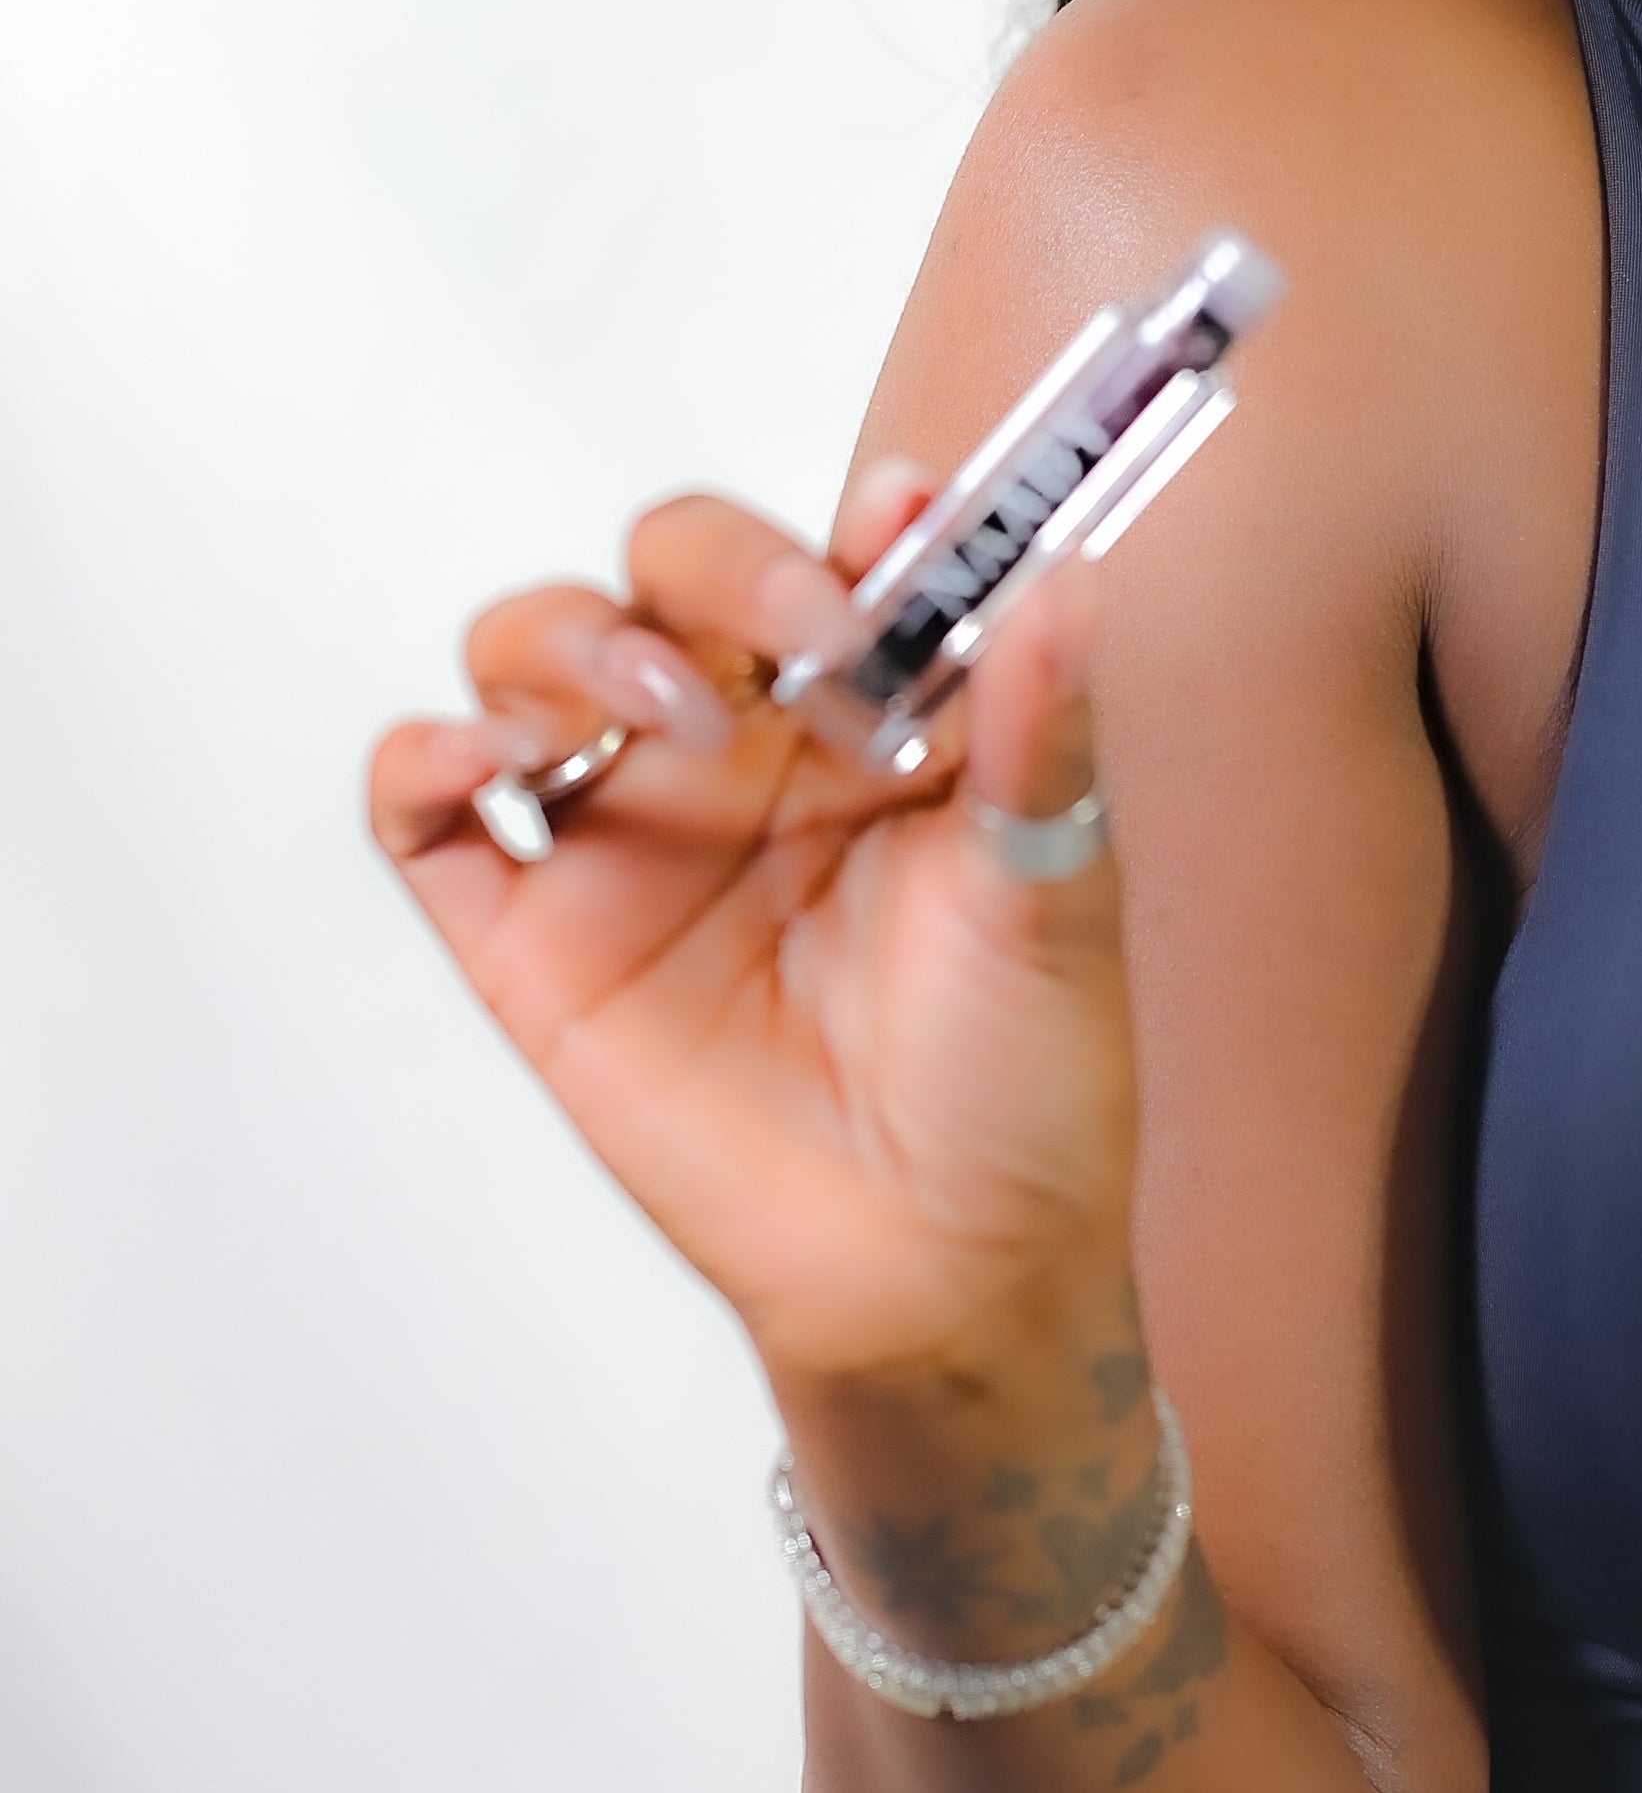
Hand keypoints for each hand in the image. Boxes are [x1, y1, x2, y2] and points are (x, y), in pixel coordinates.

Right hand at [365, 466, 1138, 1412]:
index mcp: (872, 719)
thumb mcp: (1055, 895)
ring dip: (578, 641)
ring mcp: (629, 836)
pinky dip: (425, 756)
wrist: (945, 1269)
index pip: (837, 562)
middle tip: (803, 628)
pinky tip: (493, 760)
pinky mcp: (532, 938)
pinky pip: (425, 813)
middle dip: (723, 563)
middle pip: (671, 571)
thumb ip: (1041, 735)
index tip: (908, 523)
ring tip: (679, 710)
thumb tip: (1066, 575)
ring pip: (534, 653)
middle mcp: (742, 752)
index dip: (861, 525)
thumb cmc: (1019, 1083)